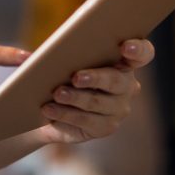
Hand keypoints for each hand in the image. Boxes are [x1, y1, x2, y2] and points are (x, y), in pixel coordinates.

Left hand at [35, 39, 153, 144]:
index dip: (138, 49)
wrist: (50, 106)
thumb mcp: (59, 59)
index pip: (143, 53)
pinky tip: (50, 110)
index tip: (125, 46)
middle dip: (95, 78)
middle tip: (75, 77)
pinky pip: (86, 121)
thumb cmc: (60, 72)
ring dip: (75, 98)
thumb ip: (51, 54)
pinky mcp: (106, 127)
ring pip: (97, 102)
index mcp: (123, 60)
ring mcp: (119, 108)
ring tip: (56, 94)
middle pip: (116, 80)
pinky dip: (65, 114)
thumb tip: (31, 54)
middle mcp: (127, 85)